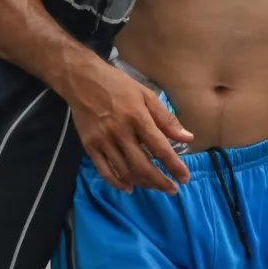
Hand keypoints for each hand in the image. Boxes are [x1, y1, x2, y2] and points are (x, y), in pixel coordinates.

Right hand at [60, 58, 191, 194]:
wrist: (80, 78)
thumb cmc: (116, 84)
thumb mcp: (145, 94)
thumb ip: (166, 118)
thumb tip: (188, 138)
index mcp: (137, 117)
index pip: (160, 148)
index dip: (175, 166)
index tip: (184, 178)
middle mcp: (120, 131)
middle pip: (143, 165)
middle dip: (160, 182)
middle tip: (171, 190)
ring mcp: (103, 140)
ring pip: (125, 171)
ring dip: (142, 183)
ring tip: (154, 186)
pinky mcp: (89, 145)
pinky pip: (104, 170)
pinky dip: (117, 183)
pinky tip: (128, 187)